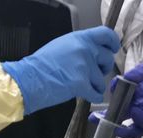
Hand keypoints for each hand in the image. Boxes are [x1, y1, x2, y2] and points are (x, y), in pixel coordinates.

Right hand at [2, 27, 120, 114]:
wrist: (28, 80)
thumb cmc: (41, 65)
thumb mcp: (62, 46)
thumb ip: (80, 47)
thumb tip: (93, 53)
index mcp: (80, 38)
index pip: (106, 35)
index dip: (113, 43)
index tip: (113, 49)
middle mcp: (84, 50)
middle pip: (107, 59)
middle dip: (103, 68)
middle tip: (92, 73)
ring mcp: (84, 67)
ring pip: (101, 80)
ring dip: (94, 85)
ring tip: (79, 85)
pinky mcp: (81, 84)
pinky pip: (97, 93)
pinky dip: (93, 97)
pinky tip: (85, 95)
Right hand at [89, 57, 142, 137]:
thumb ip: (141, 73)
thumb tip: (124, 79)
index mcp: (140, 85)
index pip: (121, 92)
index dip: (114, 94)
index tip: (112, 90)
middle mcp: (141, 99)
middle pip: (121, 110)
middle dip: (107, 115)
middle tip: (94, 119)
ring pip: (128, 121)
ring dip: (118, 124)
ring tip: (110, 126)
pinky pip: (141, 125)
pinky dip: (133, 125)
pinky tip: (129, 119)